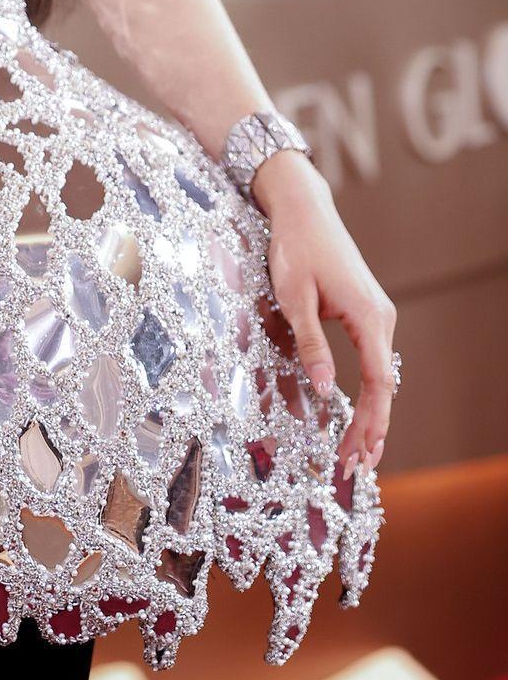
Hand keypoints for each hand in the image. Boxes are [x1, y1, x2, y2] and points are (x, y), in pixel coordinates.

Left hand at [251, 153, 397, 475]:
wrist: (304, 210)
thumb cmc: (295, 249)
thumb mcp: (294, 298)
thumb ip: (311, 345)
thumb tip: (327, 391)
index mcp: (368, 316)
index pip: (378, 383)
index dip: (370, 423)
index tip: (358, 455)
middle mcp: (381, 317)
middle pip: (384, 386)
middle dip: (372, 429)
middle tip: (355, 469)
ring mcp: (377, 314)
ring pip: (381, 375)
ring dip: (371, 414)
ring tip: (357, 453)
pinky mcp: (367, 312)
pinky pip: (373, 360)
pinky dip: (369, 392)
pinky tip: (359, 414)